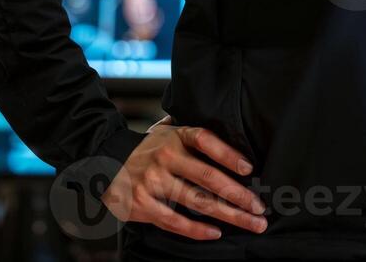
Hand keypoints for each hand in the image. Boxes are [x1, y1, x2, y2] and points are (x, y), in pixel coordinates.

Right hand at [102, 114, 268, 239]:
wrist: (105, 162)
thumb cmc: (149, 150)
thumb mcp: (168, 132)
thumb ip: (194, 136)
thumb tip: (234, 142)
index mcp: (175, 136)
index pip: (206, 140)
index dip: (228, 154)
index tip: (249, 169)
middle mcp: (165, 157)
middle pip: (208, 177)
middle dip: (238, 194)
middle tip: (260, 207)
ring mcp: (153, 182)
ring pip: (197, 201)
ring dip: (228, 214)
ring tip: (251, 223)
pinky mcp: (142, 204)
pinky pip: (174, 221)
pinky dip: (197, 229)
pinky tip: (216, 233)